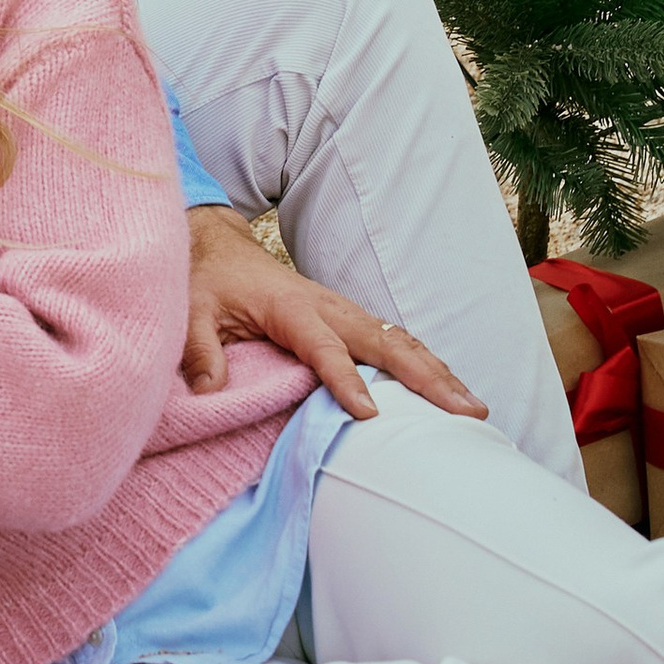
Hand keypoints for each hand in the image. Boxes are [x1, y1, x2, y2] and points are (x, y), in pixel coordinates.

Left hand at [182, 207, 486, 425]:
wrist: (220, 249)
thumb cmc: (207, 282)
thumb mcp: (190, 310)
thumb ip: (197, 348)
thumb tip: (205, 389)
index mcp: (290, 306)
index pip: (324, 347)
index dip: (345, 379)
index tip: (370, 414)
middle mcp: (327, 306)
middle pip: (384, 342)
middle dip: (425, 378)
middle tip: (463, 413)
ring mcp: (344, 311)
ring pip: (399, 341)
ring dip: (437, 373)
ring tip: (473, 410)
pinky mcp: (349, 320)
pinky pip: (394, 342)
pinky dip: (426, 365)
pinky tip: (450, 391)